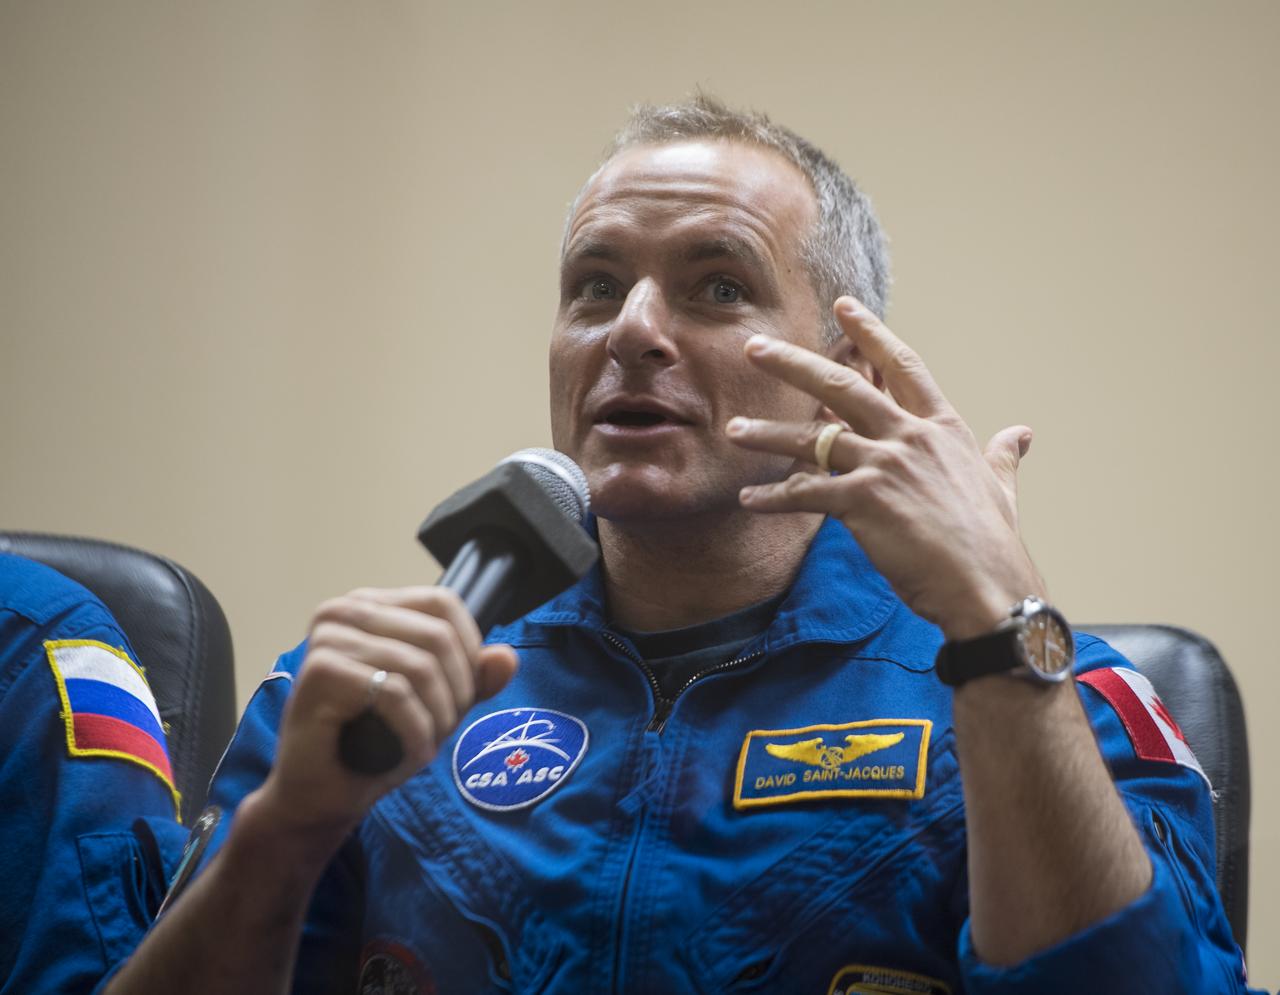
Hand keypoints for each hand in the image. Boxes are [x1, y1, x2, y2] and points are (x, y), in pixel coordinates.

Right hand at [253, 587, 518, 850]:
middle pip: (437, 636)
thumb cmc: (375, 744)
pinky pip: (395, 694)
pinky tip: (413, 756)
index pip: (443, 603)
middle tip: (444, 730)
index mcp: (369, 604)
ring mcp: (328, 638)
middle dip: (456, 692)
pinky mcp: (321, 671)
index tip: (464, 694)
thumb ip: (473, 677)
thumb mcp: (437, 703)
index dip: (469, 650)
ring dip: (437, 718)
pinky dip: (416, 732)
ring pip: (420, 667)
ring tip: (426, 745)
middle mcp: (344, 611)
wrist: (322, 796)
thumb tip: (507, 658)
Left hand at [726, 296, 1044, 639]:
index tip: (845, 307)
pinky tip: (748, 499)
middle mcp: (911, 437)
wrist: (989, 589)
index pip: (904, 366)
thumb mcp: (1001, 489)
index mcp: (943, 429)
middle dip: (793, 364)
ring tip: (733, 429)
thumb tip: (1021, 433)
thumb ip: (1002, 456)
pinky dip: (773, 497)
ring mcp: (885, 467)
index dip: (872, 333)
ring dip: (767, 434)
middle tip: (754, 347)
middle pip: (843, 386)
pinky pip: (806, 493)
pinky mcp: (864, 502)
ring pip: (813, 438)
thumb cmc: (994, 544)